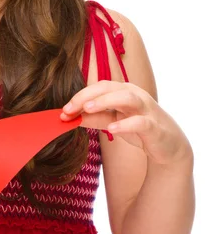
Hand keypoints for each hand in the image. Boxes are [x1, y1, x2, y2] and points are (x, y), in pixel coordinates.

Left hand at [60, 80, 191, 165]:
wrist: (169, 146)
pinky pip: (140, 122)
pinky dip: (125, 124)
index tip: (63, 110)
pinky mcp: (155, 126)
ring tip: (87, 108)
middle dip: (87, 96)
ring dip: (105, 101)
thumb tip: (69, 117)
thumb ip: (93, 118)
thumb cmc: (139, 129)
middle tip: (69, 108)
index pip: (98, 87)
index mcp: (122, 91)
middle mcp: (135, 95)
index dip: (79, 96)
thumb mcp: (112, 122)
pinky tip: (112, 128)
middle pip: (109, 87)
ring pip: (127, 97)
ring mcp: (146, 109)